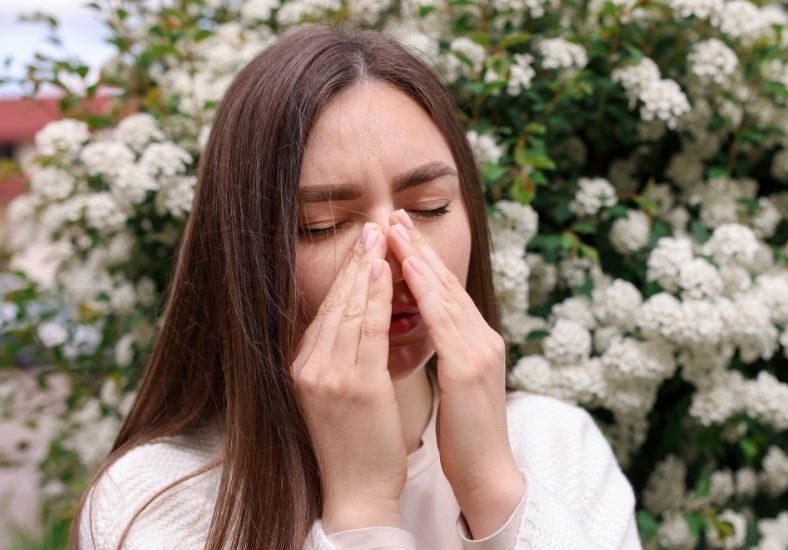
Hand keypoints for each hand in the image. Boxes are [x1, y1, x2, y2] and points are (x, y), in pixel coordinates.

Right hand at [290, 223, 406, 532]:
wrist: (356, 491)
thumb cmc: (355, 444)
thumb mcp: (335, 395)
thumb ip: (339, 359)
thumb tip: (351, 324)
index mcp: (302, 367)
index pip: (324, 309)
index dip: (344, 274)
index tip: (361, 244)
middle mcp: (308, 367)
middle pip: (333, 302)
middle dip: (354, 261)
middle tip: (371, 225)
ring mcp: (327, 375)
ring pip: (348, 308)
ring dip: (366, 268)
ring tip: (379, 236)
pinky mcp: (353, 385)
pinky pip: (366, 329)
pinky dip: (375, 295)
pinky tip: (386, 271)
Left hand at [385, 209, 524, 537]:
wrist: (488, 474)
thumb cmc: (465, 435)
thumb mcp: (455, 384)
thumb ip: (445, 351)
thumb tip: (423, 329)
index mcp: (476, 342)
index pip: (446, 293)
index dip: (423, 260)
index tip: (399, 233)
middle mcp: (482, 338)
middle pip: (447, 283)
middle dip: (419, 246)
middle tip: (394, 215)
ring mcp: (479, 350)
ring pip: (445, 293)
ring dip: (418, 257)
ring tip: (395, 229)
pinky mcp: (469, 366)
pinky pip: (443, 318)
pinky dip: (425, 290)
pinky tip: (408, 269)